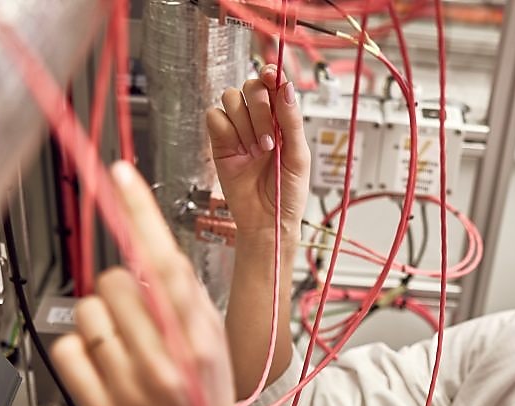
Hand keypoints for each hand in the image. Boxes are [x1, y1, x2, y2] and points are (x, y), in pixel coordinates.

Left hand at [51, 161, 255, 405]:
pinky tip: (104, 365)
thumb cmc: (208, 396)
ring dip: (100, 321)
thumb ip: (182, 295)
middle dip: (120, 291)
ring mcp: (131, 385)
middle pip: (114, 281)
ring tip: (122, 346)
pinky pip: (68, 350)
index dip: (138, 211)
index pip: (162, 258)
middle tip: (135, 316)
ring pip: (88, 312)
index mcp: (196, 334)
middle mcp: (164, 358)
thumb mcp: (211, 338)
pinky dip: (80, 351)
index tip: (119, 173)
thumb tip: (148, 248)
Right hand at [207, 65, 309, 240]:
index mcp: (282, 120)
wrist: (267, 221)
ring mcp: (238, 130)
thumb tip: (286, 88)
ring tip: (258, 150)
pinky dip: (227, 130)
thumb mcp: (299, 156)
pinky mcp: (219, 142)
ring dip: (246, 123)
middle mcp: (259, 121)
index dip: (271, 74)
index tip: (272, 75)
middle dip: (261, 109)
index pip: (273, 85)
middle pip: (251, 87)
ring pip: (231, 99)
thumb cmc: (287, 194)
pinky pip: (215, 117)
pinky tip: (240, 151)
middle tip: (269, 140)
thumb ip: (292, 121)